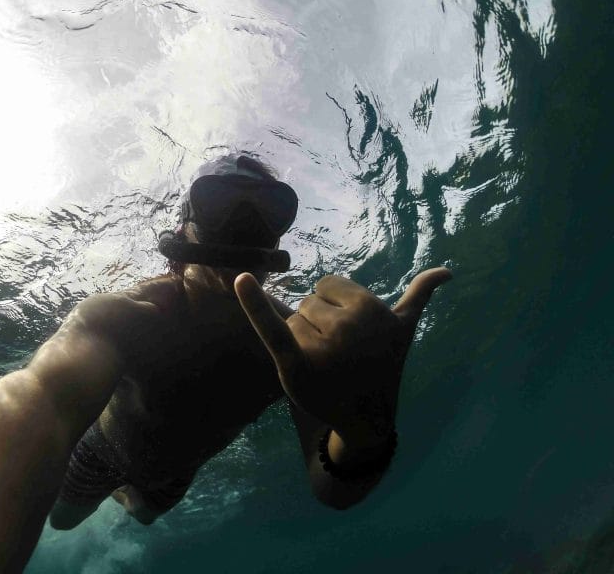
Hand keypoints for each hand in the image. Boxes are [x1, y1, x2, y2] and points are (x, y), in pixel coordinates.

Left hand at [234, 268, 451, 445]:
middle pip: (308, 302)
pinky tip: (241, 280)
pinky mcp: (296, 365)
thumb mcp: (402, 331)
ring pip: (291, 320)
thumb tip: (447, 272)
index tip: (351, 336)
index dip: (334, 308)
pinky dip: (254, 303)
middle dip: (318, 325)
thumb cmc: (381, 366)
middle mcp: (350, 325)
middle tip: (339, 356)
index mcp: (372, 308)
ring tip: (325, 365)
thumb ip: (418, 298)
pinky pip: (272, 327)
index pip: (326, 284)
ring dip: (301, 340)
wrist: (366, 417)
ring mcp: (324, 346)